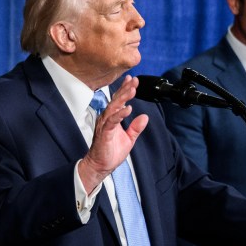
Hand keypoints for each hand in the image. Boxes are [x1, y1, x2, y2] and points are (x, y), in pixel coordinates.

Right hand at [77, 76, 148, 194]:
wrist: (101, 165)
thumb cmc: (111, 152)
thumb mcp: (129, 139)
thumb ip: (136, 127)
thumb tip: (144, 117)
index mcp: (112, 119)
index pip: (119, 101)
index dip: (125, 90)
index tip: (132, 80)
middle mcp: (107, 119)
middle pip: (116, 101)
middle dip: (125, 90)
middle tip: (134, 81)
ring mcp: (105, 125)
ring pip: (113, 108)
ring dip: (123, 98)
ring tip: (132, 90)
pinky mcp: (104, 133)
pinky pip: (112, 121)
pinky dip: (120, 114)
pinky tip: (128, 108)